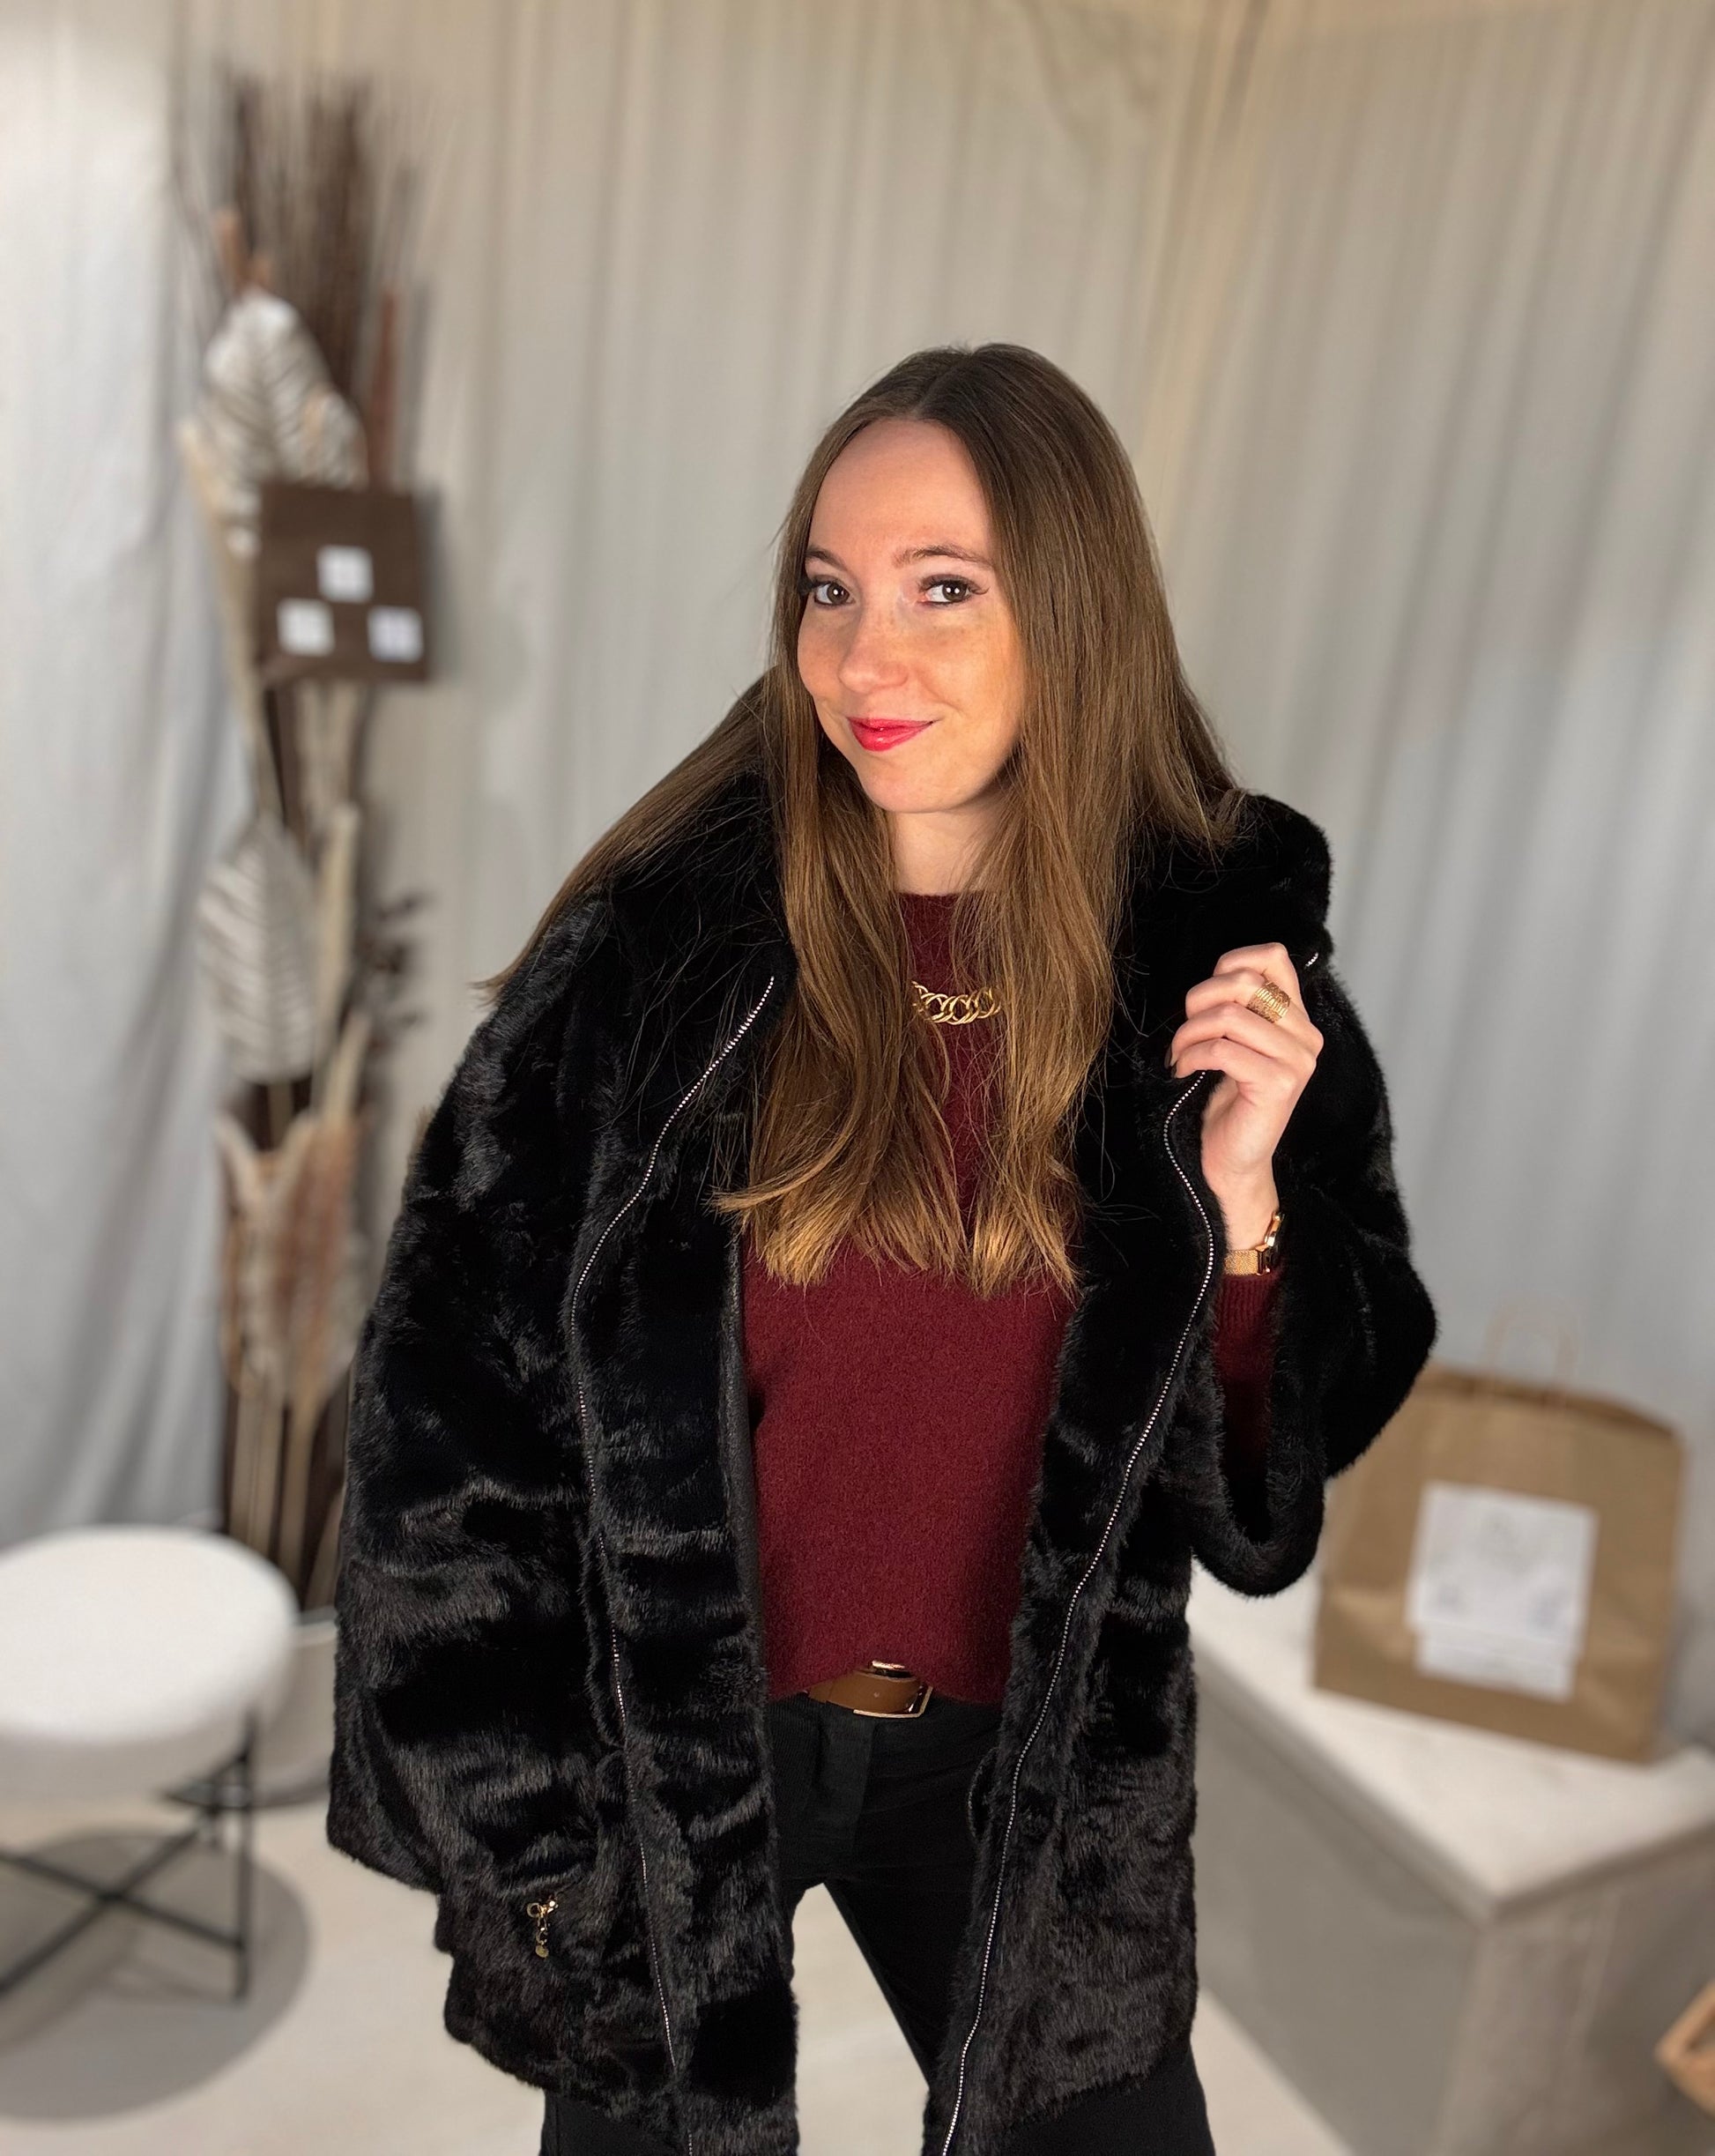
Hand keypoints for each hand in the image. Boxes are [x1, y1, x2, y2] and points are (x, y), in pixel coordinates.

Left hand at [1167, 943, 1323, 1249]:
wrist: (1233, 1160)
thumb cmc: (1228, 1100)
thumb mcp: (1236, 1043)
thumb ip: (1239, 1007)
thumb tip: (1218, 975)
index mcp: (1297, 1018)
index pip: (1273, 958)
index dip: (1230, 963)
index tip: (1205, 998)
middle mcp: (1305, 1035)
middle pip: (1245, 982)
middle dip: (1199, 1001)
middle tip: (1186, 1031)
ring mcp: (1297, 1060)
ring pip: (1230, 1016)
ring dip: (1189, 1033)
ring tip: (1180, 1054)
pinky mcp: (1279, 1084)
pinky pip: (1223, 1050)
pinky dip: (1192, 1056)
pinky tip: (1183, 1071)